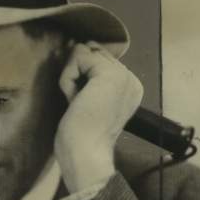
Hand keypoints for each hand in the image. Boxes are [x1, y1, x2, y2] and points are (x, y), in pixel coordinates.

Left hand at [54, 41, 143, 194]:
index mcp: (130, 87)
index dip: (81, 77)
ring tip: (78, 103)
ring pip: (83, 54)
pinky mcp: (110, 74)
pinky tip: (75, 99)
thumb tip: (76, 45)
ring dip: (71, 78)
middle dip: (76, 75)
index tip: (83, 104)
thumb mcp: (86, 99)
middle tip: (80, 105)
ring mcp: (123, 76)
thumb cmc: (80, 136)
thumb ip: (87, 74)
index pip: (99, 61)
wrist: (86, 154)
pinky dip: (68, 79)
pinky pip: (78, 58)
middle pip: (91, 53)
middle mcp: (131, 79)